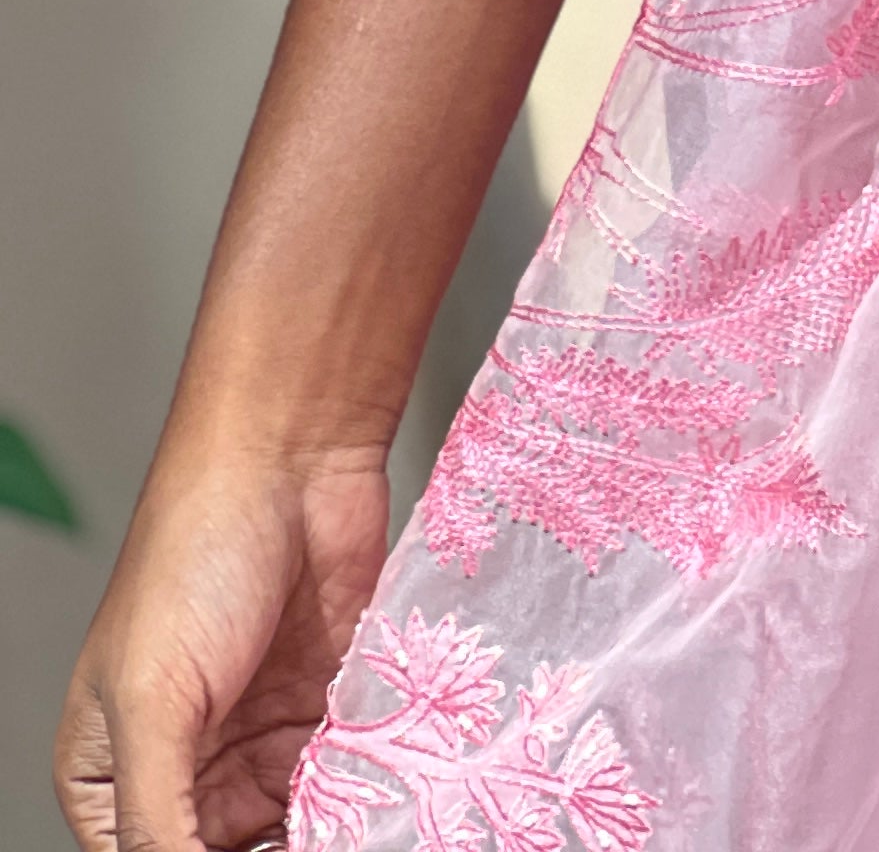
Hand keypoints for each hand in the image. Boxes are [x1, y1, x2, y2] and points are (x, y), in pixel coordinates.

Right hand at [56, 430, 392, 850]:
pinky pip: (343, 782)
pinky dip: (359, 796)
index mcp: (112, 775)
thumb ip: (156, 815)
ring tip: (352, 825)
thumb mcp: (151, 701)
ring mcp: (259, 737)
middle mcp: (186, 765)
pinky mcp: (325, 706)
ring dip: (323, 829)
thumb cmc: (194, 552)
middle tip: (313, 839)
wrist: (291, 453)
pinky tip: (377, 800)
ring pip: (291, 828)